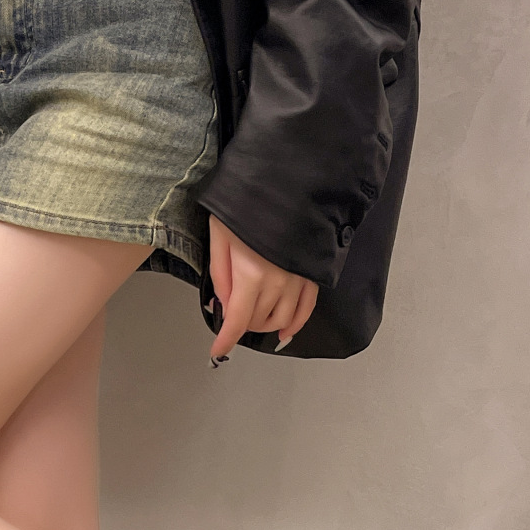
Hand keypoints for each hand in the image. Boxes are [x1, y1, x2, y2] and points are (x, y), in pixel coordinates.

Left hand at [207, 214, 318, 360]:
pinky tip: (286, 332)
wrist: (284, 178)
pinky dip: (296, 323)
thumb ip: (221, 275)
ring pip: (282, 320)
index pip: (237, 321)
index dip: (225, 341)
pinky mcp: (311, 272)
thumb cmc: (248, 201)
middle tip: (232, 311)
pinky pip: (306, 308)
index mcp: (251, 273)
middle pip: (258, 321)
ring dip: (265, 324)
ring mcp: (298, 278)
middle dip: (242, 324)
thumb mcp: (220, 236)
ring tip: (255, 316)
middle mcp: (278, 281)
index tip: (217, 350)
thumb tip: (223, 304)